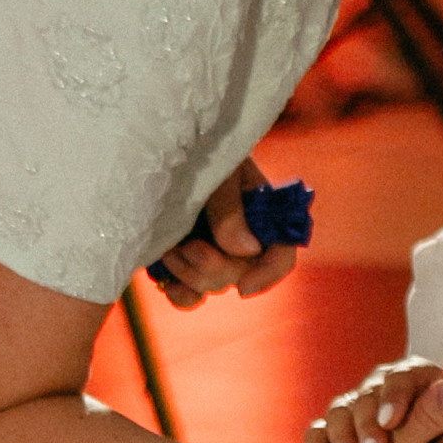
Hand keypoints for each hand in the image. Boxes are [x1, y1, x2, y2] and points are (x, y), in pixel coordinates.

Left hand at [148, 158, 303, 308]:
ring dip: (190, 274)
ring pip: (213, 286)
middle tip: (187, 247)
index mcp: (263, 214)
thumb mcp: (219, 169)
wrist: (161, 147)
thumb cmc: (198, 147)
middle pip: (242, 275)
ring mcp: (215, 252)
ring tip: (168, 248)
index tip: (243, 288)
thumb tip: (246, 251)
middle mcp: (243, 238)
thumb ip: (229, 207)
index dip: (267, 274)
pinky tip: (165, 280)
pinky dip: (180, 292)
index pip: (281, 254)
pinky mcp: (186, 263)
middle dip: (214, 268)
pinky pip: (190, 295)